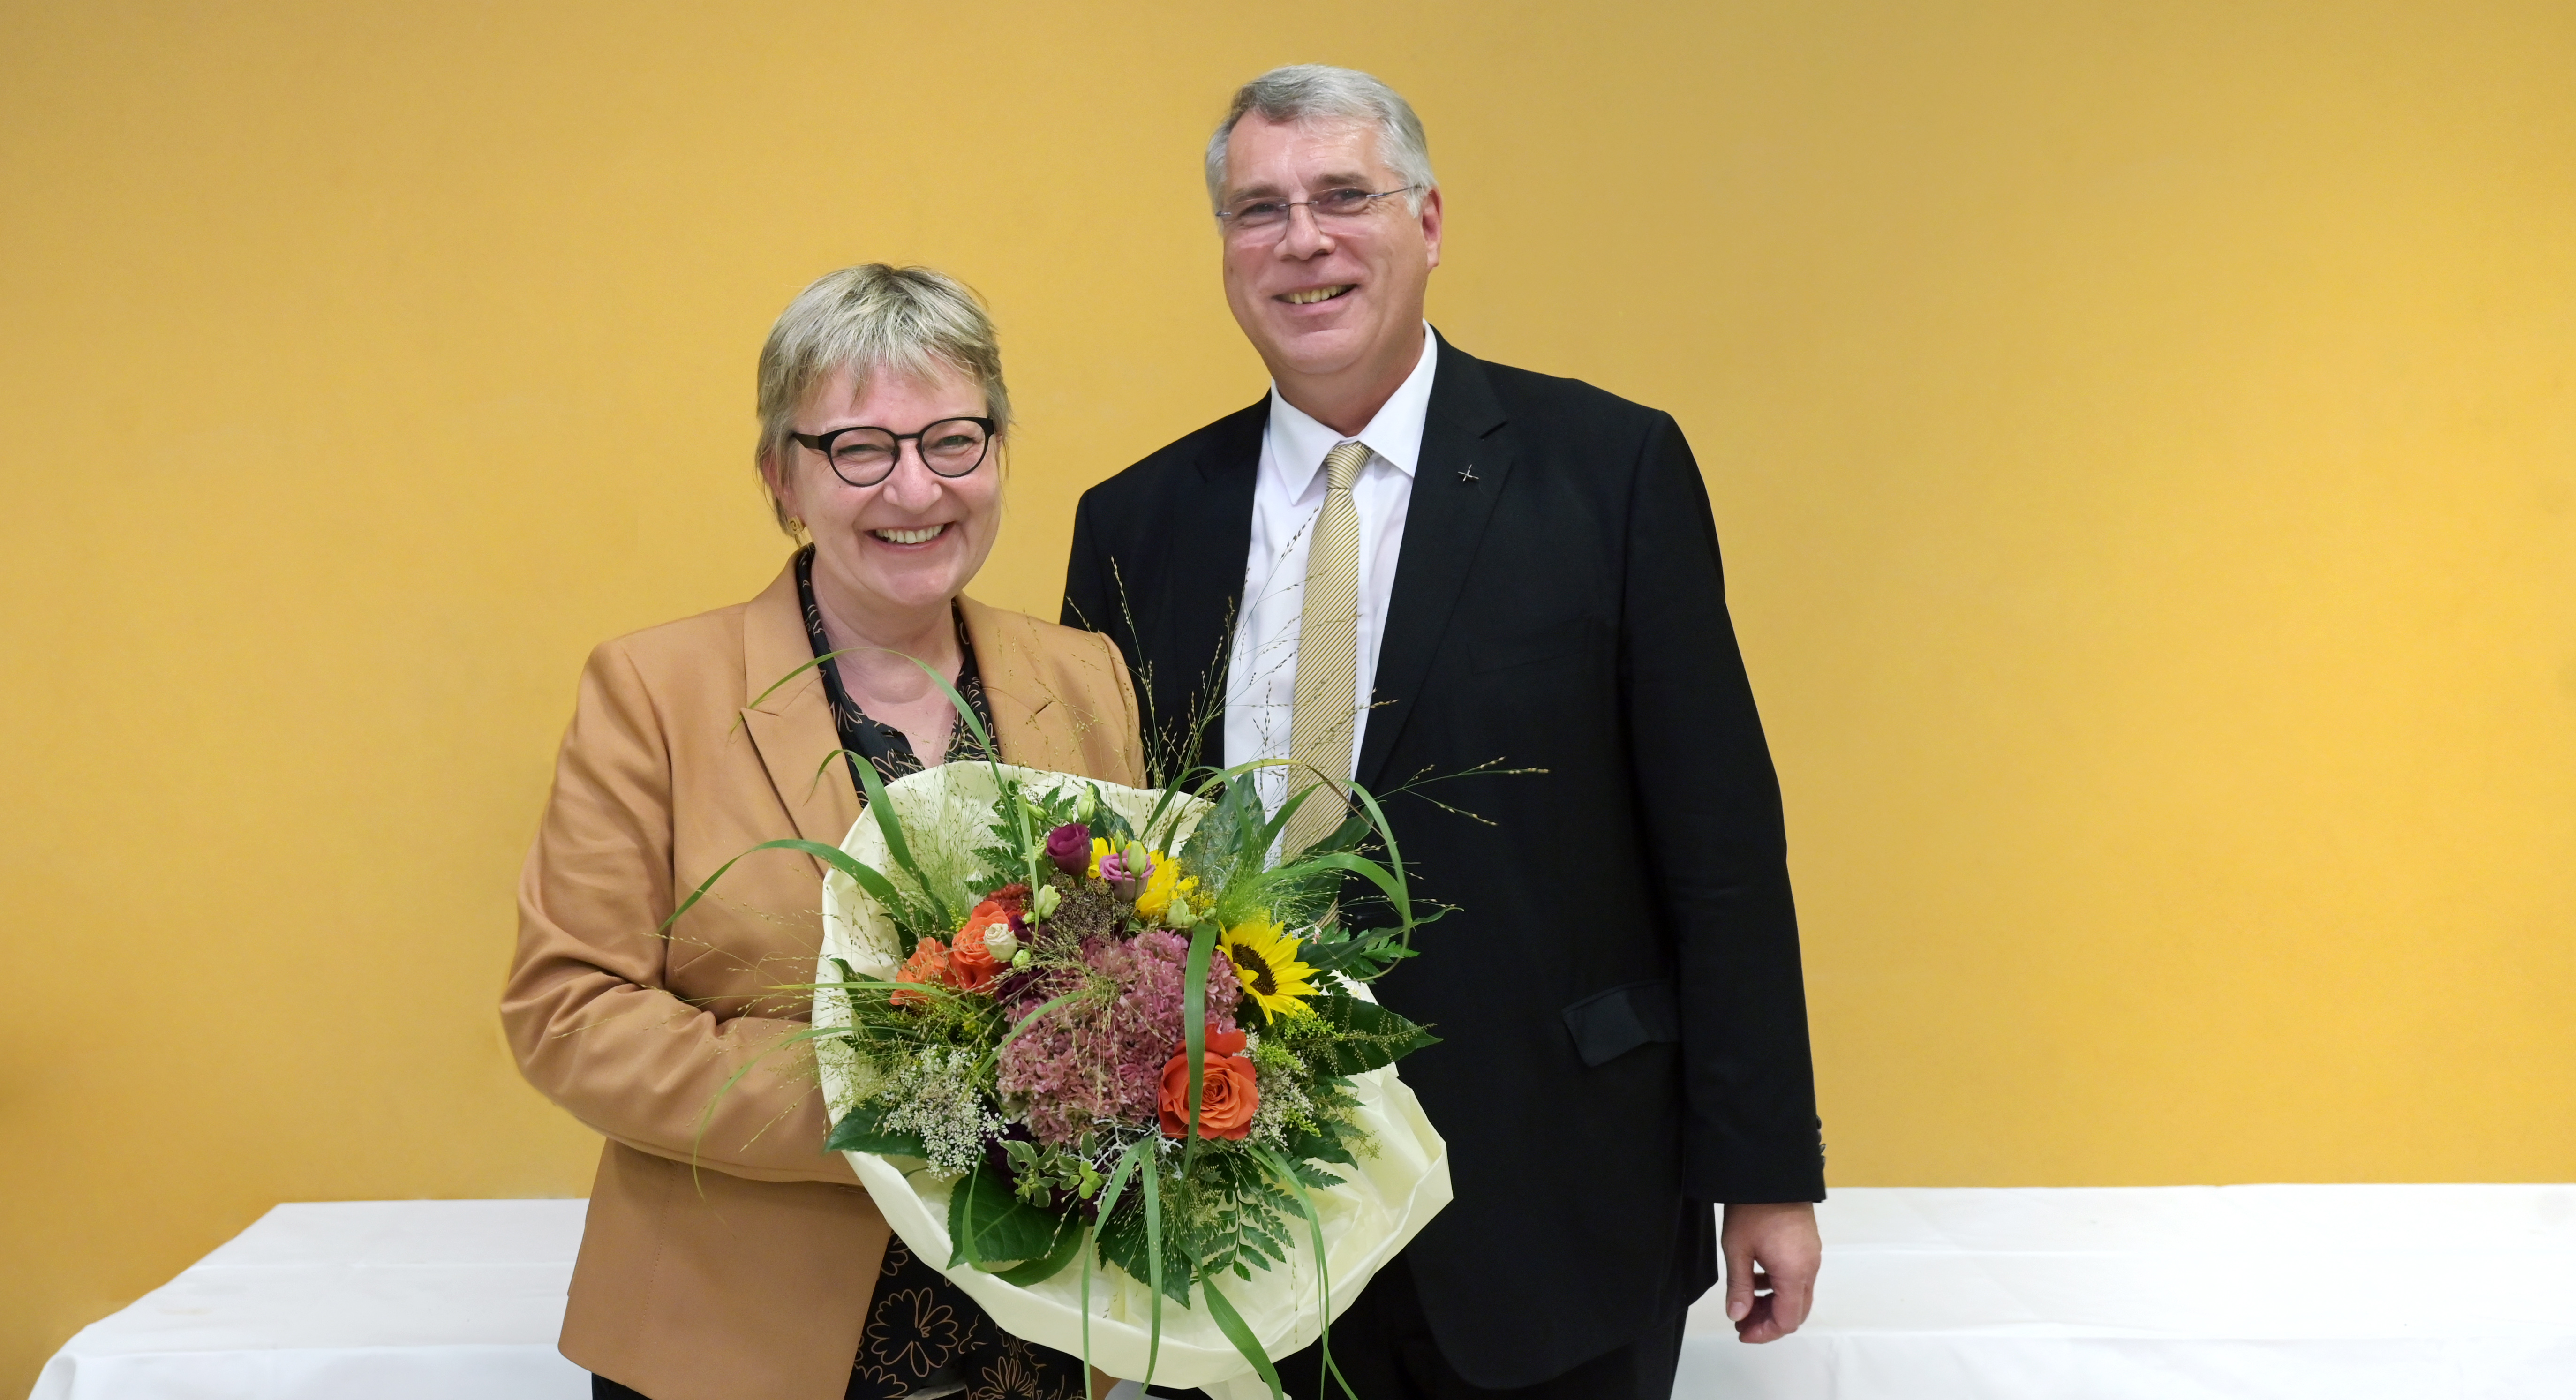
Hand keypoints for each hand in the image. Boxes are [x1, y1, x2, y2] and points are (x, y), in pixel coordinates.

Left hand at [1720, 1200, 1819, 1342]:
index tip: (1742, 1331)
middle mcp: (1809, 1268)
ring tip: (1745, 1300)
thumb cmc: (1753, 1207)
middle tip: (1742, 1320)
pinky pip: (1798, 1277)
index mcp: (1794, 1273)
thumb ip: (1739, 1286)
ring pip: (1798, 1295)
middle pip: (1796, 1311)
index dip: (1764, 1333)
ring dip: (1773, 1304)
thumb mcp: (1737, 1249)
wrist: (1771, 1171)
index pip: (1786, 1320)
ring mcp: (1811, 1256)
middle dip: (1768, 1322)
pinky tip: (1757, 1278)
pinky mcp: (1808, 1246)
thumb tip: (1737, 1315)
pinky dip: (1779, 1287)